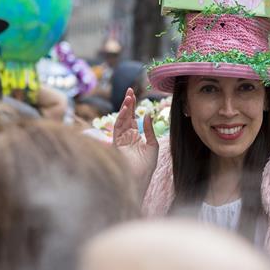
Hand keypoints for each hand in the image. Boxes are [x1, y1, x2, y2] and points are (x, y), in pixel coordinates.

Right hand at [113, 88, 158, 205]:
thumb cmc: (146, 166)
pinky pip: (117, 128)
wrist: (140, 179)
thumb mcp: (152, 145)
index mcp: (134, 137)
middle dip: (127, 104)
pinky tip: (125, 109)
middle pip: (125, 116)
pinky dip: (121, 118)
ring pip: (120, 120)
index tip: (134, 94)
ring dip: (124, 108)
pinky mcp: (116, 144)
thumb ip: (149, 130)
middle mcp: (125, 136)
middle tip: (130, 90)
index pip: (132, 118)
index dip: (133, 107)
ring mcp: (120, 140)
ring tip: (129, 97)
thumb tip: (146, 114)